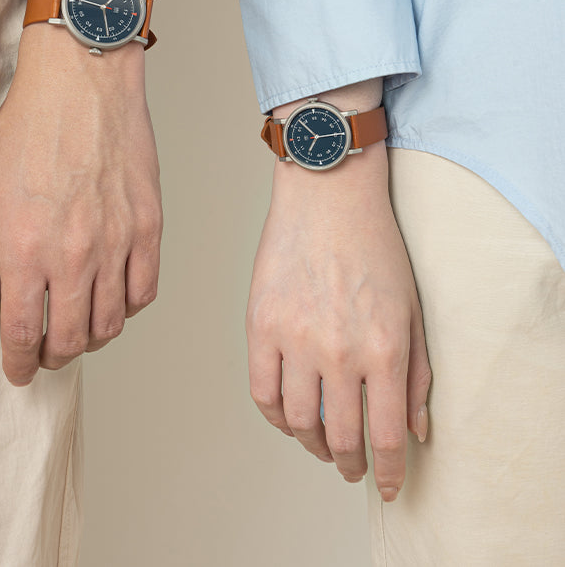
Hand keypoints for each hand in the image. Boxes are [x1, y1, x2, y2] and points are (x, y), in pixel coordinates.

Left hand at [0, 0, 161, 385]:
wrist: (84, 84)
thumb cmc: (30, 129)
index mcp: (27, 249)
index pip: (23, 332)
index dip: (18, 362)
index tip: (17, 370)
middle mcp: (76, 255)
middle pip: (73, 339)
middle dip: (54, 356)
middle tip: (46, 352)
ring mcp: (118, 242)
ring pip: (112, 322)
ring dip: (92, 337)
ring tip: (80, 327)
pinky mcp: (149, 226)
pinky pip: (145, 290)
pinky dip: (128, 306)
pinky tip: (114, 295)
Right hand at [246, 141, 430, 501]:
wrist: (328, 196)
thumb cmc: (374, 247)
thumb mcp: (411, 311)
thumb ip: (418, 375)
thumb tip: (416, 430)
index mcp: (383, 348)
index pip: (383, 435)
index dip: (385, 471)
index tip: (385, 484)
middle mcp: (338, 350)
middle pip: (340, 436)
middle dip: (349, 464)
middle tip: (351, 467)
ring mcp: (294, 338)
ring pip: (298, 421)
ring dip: (312, 444)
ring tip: (321, 444)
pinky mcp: (260, 324)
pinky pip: (261, 391)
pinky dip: (275, 416)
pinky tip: (288, 415)